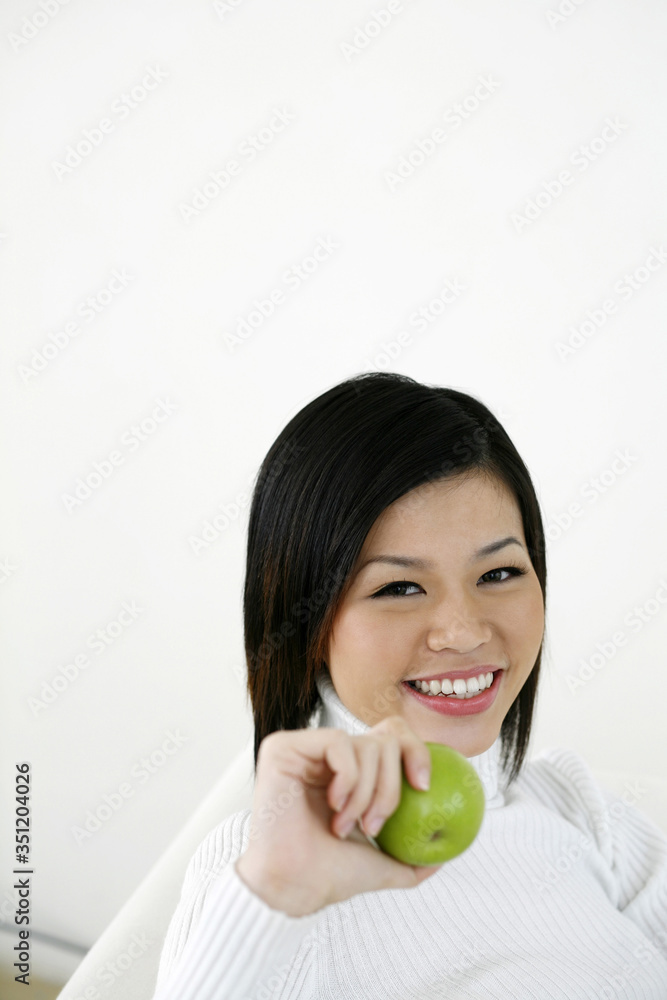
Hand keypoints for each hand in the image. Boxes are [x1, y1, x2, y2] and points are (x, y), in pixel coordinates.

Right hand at [234, 716, 443, 915]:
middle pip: (386, 737)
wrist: (295, 886)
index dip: (416, 750)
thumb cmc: (330, 875)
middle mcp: (328, 755)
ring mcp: (305, 748)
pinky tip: (334, 805)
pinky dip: (347, 778)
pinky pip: (338, 742)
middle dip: (390, 785)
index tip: (424, 786)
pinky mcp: (284, 747)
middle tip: (376, 824)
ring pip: (365, 744)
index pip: (392, 736)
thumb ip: (411, 858)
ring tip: (345, 825)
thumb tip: (442, 855)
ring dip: (365, 792)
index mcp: (351, 771)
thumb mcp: (383, 865)